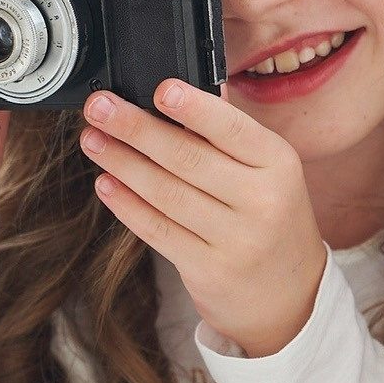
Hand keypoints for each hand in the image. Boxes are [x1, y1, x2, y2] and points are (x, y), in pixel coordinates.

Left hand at [81, 80, 325, 356]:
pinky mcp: (209, 270)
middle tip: (99, 107)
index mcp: (279, 163)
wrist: (291, 294)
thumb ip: (228, 134)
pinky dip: (127, 205)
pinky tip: (106, 183)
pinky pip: (158, 231)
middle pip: (188, 158)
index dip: (193, 107)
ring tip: (93, 139)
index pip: (232, 128)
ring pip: (166, 194)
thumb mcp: (269, 170)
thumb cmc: (271, 217)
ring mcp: (237, 240)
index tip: (158, 88)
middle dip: (136, 128)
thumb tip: (177, 89)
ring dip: (122, 163)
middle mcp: (263, 201)